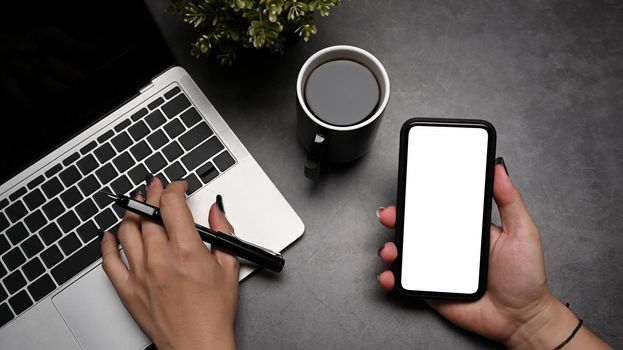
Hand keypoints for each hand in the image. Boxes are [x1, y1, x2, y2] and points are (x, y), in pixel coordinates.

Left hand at [100, 177, 238, 349]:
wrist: (197, 345)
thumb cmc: (214, 314)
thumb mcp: (229, 269)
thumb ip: (223, 234)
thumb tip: (217, 213)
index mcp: (187, 251)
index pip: (171, 203)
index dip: (174, 187)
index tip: (178, 186)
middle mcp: (160, 259)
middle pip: (148, 213)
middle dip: (153, 193)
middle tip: (156, 187)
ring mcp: (141, 273)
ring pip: (127, 231)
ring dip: (131, 212)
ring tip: (137, 205)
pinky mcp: (128, 289)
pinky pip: (109, 261)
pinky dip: (108, 243)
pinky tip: (110, 235)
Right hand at [376, 163, 610, 348]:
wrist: (521, 319)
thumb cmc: (525, 277)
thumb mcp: (522, 232)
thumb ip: (509, 201)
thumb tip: (498, 170)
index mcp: (466, 229)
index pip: (438, 208)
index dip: (419, 198)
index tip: (408, 189)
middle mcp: (449, 246)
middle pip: (415, 228)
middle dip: (396, 218)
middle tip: (390, 216)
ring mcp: (438, 268)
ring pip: (406, 253)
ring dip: (390, 248)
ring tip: (391, 250)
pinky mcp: (431, 290)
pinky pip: (407, 282)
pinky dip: (392, 279)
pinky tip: (390, 276)